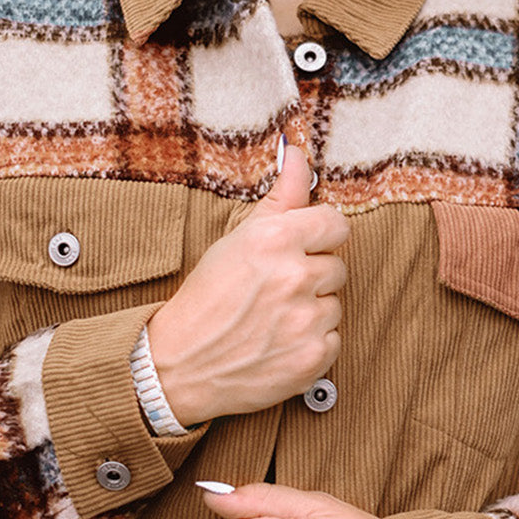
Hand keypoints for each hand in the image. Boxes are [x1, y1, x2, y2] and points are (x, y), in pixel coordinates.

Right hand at [146, 146, 347, 426]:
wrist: (181, 365)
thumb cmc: (206, 299)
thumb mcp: (237, 239)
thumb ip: (280, 198)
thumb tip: (299, 154)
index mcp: (275, 239)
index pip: (335, 225)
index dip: (318, 238)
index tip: (300, 251)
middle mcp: (294, 277)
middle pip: (336, 267)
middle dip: (311, 277)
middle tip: (273, 292)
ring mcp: (306, 320)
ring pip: (334, 305)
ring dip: (311, 312)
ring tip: (272, 320)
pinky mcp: (313, 358)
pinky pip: (333, 341)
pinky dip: (311, 344)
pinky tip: (279, 343)